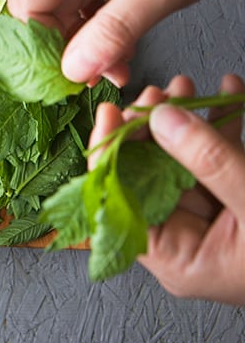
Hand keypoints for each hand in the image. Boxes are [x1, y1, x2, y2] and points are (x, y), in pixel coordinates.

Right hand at [8, 0, 244, 84]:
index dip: (47, 46)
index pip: (28, 3)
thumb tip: (74, 69)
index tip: (78, 76)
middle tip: (102, 72)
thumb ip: (115, 31)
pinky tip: (120, 39)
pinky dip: (93, 21)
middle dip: (65, 44)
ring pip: (54, 3)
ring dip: (82, 37)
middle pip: (35, 3)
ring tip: (119, 60)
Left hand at [90, 73, 244, 303]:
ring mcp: (212, 215)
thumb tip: (162, 118)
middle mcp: (186, 237)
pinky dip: (224, 122)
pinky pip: (220, 155)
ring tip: (190, 85)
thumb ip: (210, 163)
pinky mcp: (238, 197)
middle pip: (149, 171)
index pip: (120, 202)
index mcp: (177, 258)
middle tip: (161, 91)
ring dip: (187, 117)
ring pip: (183, 156)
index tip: (111, 112)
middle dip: (153, 125)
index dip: (110, 155)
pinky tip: (230, 91)